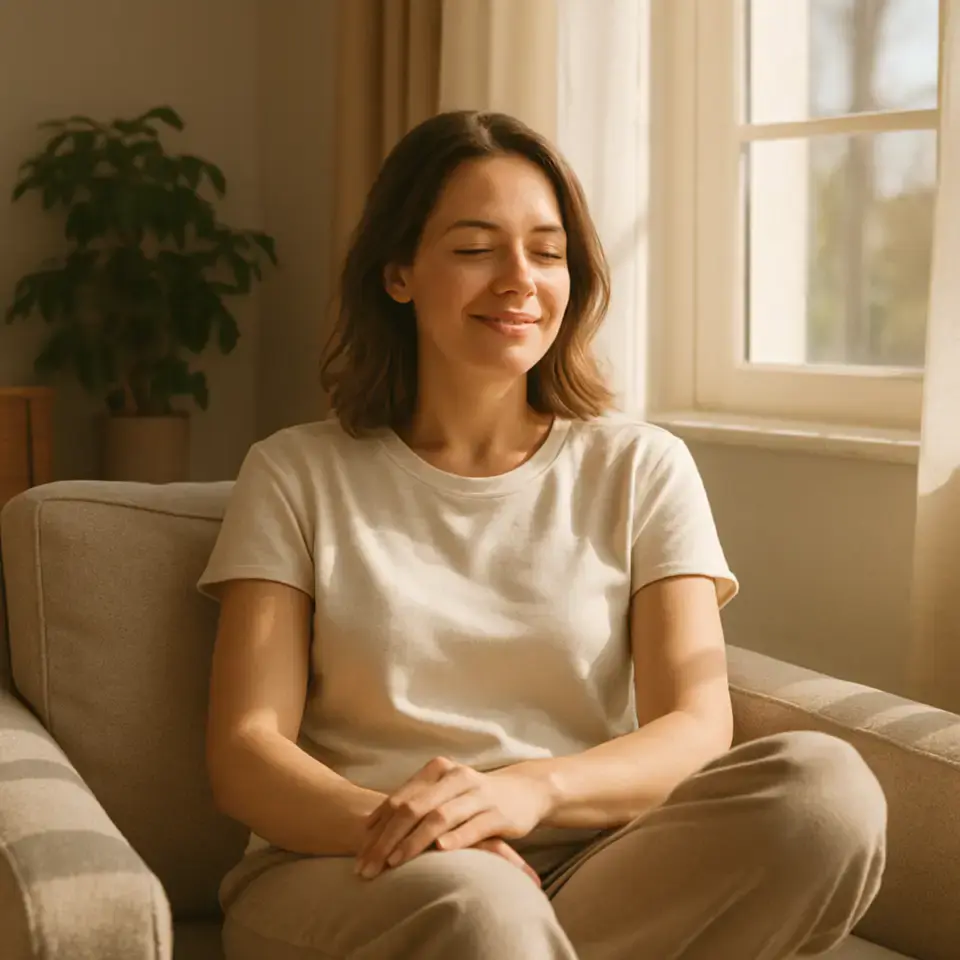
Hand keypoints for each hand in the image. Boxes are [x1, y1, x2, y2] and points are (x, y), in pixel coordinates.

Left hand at [355, 757, 551, 878]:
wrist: (524, 791)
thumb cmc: (473, 797)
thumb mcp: (444, 793)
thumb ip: (414, 804)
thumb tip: (370, 825)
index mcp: (438, 770)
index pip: (400, 799)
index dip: (377, 826)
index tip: (358, 852)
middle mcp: (456, 777)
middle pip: (413, 808)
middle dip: (387, 840)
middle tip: (367, 867)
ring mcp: (478, 794)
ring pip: (439, 816)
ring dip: (414, 841)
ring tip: (394, 863)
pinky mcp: (499, 813)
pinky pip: (474, 826)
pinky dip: (456, 838)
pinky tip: (440, 851)